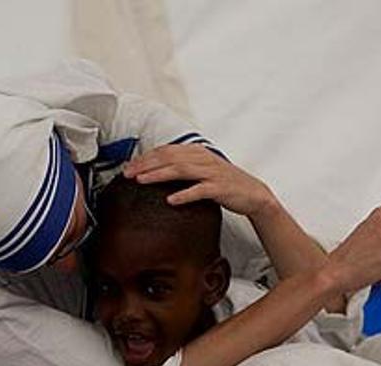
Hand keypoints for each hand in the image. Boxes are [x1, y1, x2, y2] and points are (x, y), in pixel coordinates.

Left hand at [122, 144, 276, 216]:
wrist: (253, 194)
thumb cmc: (225, 183)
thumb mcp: (203, 169)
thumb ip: (183, 166)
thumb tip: (157, 168)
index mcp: (197, 152)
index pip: (166, 151)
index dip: (146, 157)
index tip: (129, 166)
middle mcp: (203, 158)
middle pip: (169, 157)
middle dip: (146, 164)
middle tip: (127, 173)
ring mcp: (212, 172)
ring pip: (180, 170)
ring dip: (159, 175)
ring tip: (141, 181)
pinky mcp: (219, 188)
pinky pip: (199, 190)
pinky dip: (184, 194)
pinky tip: (170, 200)